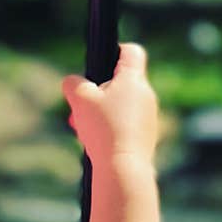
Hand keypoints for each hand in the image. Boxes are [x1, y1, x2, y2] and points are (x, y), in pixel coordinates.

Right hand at [62, 43, 158, 166]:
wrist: (123, 169)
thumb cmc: (103, 130)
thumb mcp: (81, 101)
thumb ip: (73, 85)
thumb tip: (71, 82)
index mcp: (134, 79)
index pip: (131, 52)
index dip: (114, 53)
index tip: (99, 68)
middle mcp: (147, 95)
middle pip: (122, 83)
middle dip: (100, 93)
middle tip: (83, 107)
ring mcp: (149, 118)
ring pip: (123, 108)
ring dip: (104, 114)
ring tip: (86, 130)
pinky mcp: (147, 139)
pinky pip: (127, 128)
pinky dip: (112, 131)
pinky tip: (98, 145)